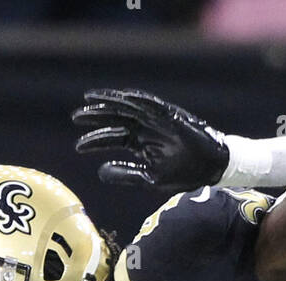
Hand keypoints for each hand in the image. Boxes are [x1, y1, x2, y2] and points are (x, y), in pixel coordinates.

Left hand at [72, 87, 229, 189]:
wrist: (210, 166)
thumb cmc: (182, 174)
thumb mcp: (150, 179)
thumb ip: (126, 175)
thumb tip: (100, 172)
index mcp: (139, 142)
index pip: (113, 137)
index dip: (96, 141)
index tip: (78, 148)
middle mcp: (144, 127)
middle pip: (115, 118)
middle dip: (96, 117)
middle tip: (75, 118)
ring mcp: (156, 119)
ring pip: (128, 107)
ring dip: (110, 102)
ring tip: (90, 100)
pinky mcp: (170, 114)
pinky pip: (152, 104)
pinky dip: (139, 100)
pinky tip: (123, 97)